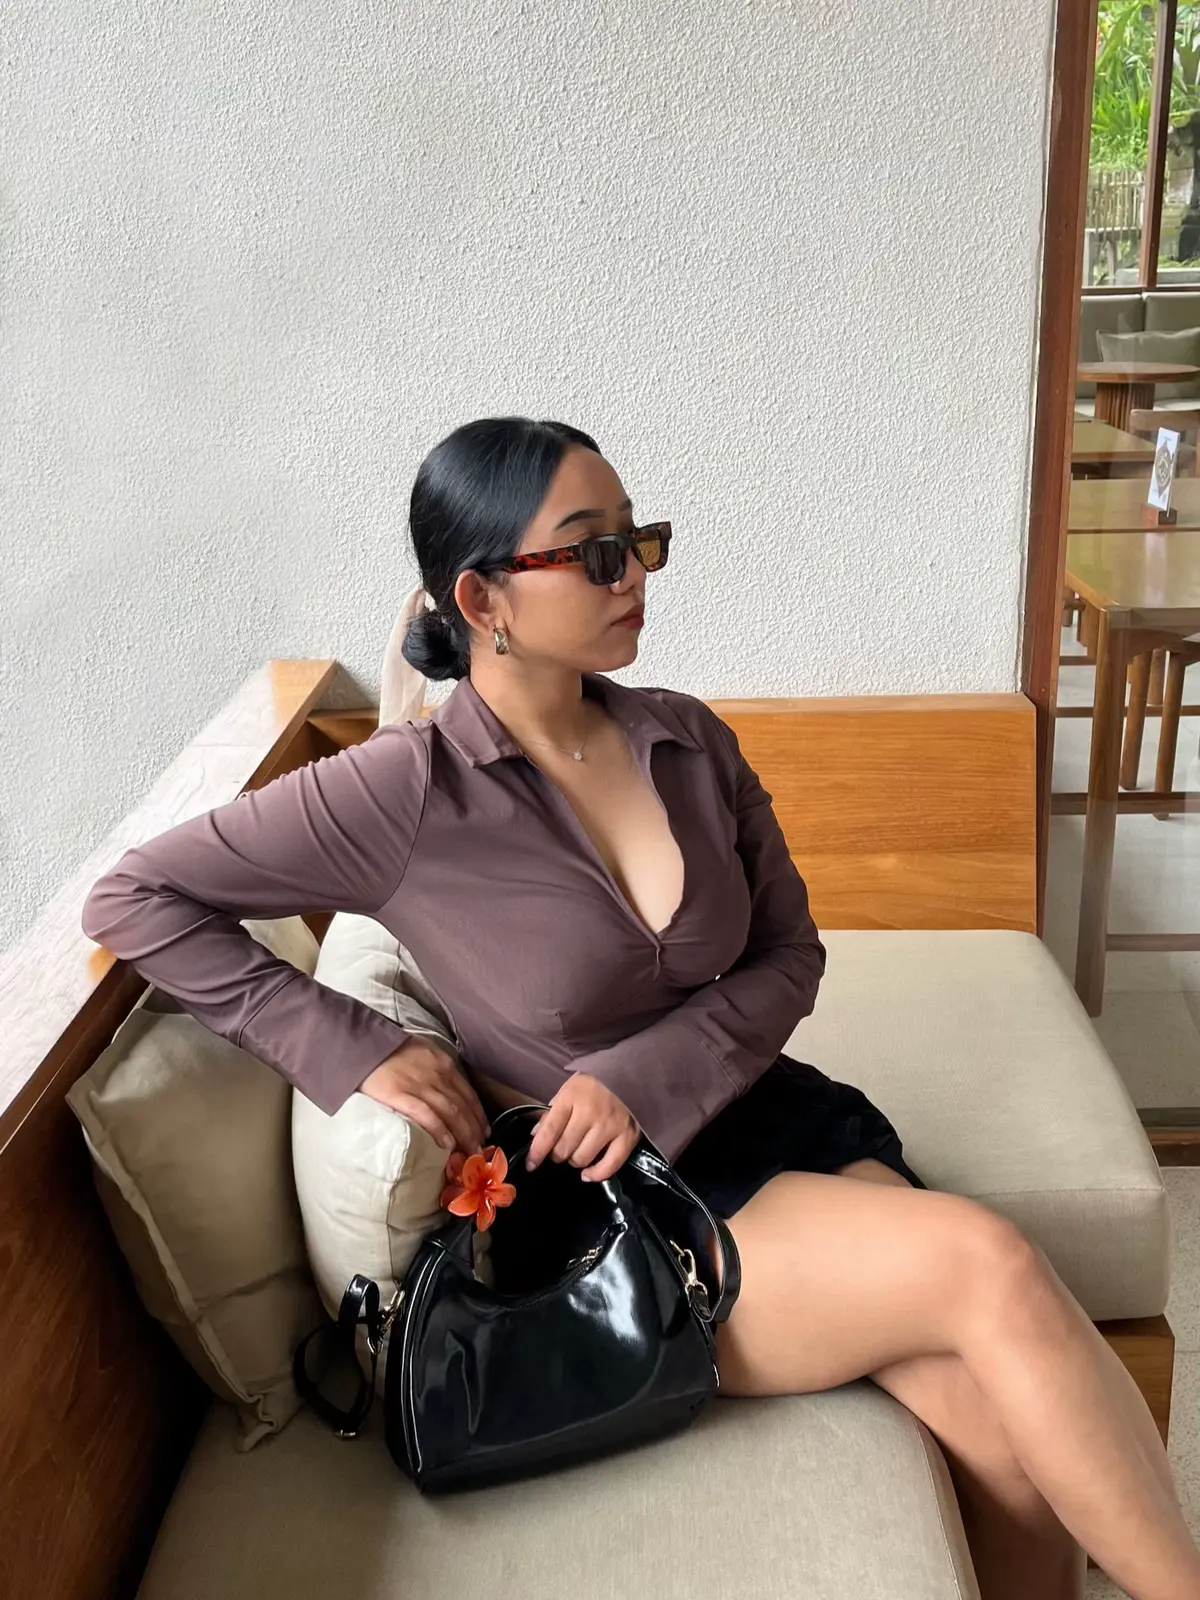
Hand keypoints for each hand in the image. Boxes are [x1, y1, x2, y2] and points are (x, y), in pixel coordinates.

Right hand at [360, 1038, 489, 1153]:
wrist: (364, 1044)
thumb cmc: (391, 1049)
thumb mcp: (423, 1052)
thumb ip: (436, 1069)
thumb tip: (447, 1091)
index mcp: (443, 1063)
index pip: (468, 1092)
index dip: (478, 1114)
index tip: (483, 1130)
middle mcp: (437, 1074)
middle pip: (463, 1105)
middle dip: (474, 1129)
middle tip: (479, 1148)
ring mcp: (420, 1085)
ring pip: (450, 1112)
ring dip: (463, 1134)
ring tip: (469, 1151)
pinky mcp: (400, 1095)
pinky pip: (427, 1115)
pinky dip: (440, 1130)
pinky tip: (447, 1144)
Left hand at [526, 1073, 638, 1182]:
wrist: (630, 1073)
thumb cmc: (594, 1083)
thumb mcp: (568, 1090)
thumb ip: (552, 1113)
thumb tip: (536, 1136)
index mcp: (571, 1097)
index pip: (549, 1131)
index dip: (537, 1152)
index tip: (530, 1164)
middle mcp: (590, 1112)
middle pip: (564, 1148)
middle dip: (557, 1154)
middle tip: (560, 1149)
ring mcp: (610, 1125)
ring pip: (582, 1158)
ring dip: (575, 1160)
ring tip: (576, 1152)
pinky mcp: (628, 1136)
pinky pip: (610, 1165)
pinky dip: (596, 1174)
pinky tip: (587, 1174)